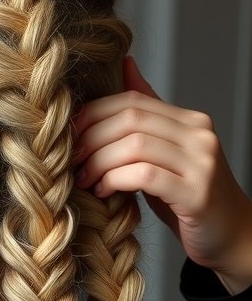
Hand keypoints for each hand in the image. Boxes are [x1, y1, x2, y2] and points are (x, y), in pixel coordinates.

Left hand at [72, 57, 251, 291]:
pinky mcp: (196, 194)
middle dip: (92, 138)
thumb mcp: (166, 153)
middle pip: (131, 119)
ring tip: (84, 179)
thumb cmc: (190, 198)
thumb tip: (126, 65)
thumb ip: (148, 115)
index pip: (133, 100)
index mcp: (191, 121)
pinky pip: (145, 176)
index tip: (70, 136)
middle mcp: (199, 135)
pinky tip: (103, 191)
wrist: (230, 235)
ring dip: (99, 162)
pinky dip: (115, 180)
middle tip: (72, 160)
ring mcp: (201, 163)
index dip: (94, 114)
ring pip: (135, 145)